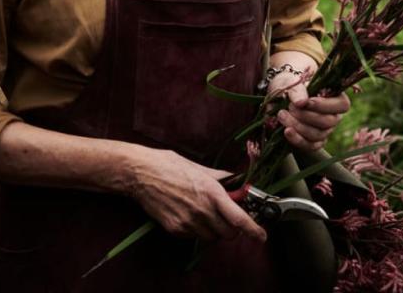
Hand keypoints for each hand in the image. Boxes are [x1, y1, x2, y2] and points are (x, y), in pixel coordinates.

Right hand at [126, 147, 266, 243]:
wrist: (141, 173)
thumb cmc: (170, 165)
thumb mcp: (200, 168)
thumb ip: (221, 178)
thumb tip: (237, 181)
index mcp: (211, 192)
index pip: (238, 218)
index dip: (253, 230)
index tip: (261, 236)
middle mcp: (202, 210)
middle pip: (228, 233)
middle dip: (233, 228)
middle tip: (229, 217)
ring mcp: (188, 222)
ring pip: (212, 238)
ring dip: (215, 230)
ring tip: (206, 213)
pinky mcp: (175, 229)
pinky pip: (195, 236)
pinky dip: (198, 230)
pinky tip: (190, 214)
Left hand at [268, 51, 349, 151]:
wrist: (278, 97)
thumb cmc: (289, 84)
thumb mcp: (290, 81)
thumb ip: (297, 89)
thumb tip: (301, 103)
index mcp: (335, 96)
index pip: (342, 105)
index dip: (324, 105)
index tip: (306, 102)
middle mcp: (334, 115)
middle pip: (329, 121)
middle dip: (306, 116)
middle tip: (290, 107)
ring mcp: (325, 130)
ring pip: (318, 135)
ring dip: (298, 126)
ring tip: (282, 115)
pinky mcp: (314, 142)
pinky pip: (310, 146)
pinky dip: (297, 140)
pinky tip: (287, 131)